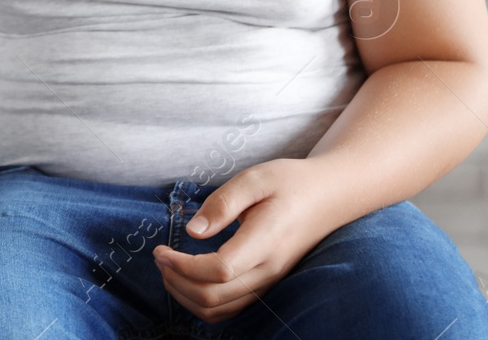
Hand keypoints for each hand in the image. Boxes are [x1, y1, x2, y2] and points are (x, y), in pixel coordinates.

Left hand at [153, 157, 339, 322]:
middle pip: (213, 296)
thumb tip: (193, 231)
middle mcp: (268, 270)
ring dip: (186, 295)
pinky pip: (231, 308)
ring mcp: (269, 282)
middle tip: (159, 258)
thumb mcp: (254, 179)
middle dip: (176, 281)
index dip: (182, 265)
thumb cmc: (290, 183)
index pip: (218, 270)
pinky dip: (203, 301)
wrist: (329, 197)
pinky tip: (188, 278)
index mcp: (265, 241)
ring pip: (220, 309)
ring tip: (169, 268)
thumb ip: (222, 203)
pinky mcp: (267, 285)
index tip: (160, 249)